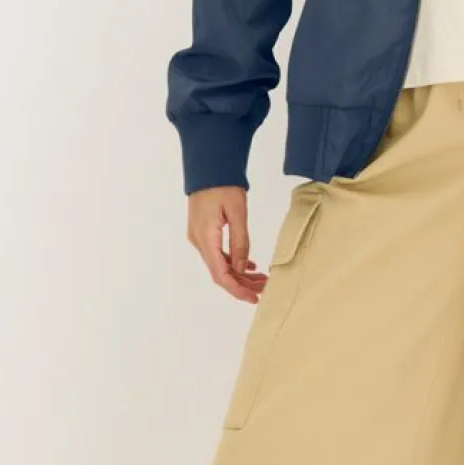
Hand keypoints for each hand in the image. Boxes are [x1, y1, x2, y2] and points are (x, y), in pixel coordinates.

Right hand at [186, 186, 269, 301]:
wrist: (208, 166)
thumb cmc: (223, 185)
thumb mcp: (237, 213)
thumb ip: (240, 242)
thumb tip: (241, 269)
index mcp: (205, 238)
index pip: (220, 274)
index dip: (237, 289)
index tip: (254, 298)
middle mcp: (198, 241)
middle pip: (220, 272)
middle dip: (242, 284)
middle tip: (264, 289)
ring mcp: (199, 237)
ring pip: (219, 264)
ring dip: (239, 274)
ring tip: (261, 278)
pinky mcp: (202, 232)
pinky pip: (217, 254)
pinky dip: (233, 262)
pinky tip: (249, 265)